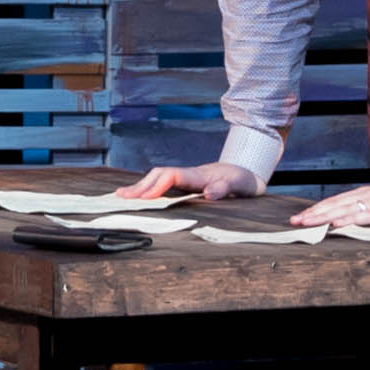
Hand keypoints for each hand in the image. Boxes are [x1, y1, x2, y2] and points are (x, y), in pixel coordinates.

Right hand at [121, 161, 257, 201]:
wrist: (248, 171)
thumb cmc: (243, 179)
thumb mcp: (241, 184)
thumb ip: (226, 188)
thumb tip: (209, 193)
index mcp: (199, 176)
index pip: (172, 176)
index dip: (157, 186)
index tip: (144, 198)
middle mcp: (189, 175)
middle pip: (159, 174)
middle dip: (140, 185)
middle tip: (121, 197)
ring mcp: (187, 178)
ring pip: (158, 178)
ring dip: (140, 186)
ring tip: (122, 195)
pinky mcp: (187, 183)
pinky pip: (163, 183)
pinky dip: (148, 189)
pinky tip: (139, 195)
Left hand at [292, 181, 369, 228]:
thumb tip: (353, 221)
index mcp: (369, 194)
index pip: (338, 201)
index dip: (318, 209)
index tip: (302, 217)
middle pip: (336, 203)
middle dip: (314, 212)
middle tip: (295, 221)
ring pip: (346, 208)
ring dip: (324, 215)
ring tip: (307, 222)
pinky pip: (366, 215)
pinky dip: (349, 219)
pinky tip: (337, 223)